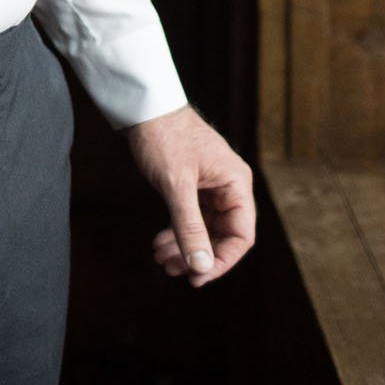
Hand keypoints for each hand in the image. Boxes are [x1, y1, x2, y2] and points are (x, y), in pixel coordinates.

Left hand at [124, 104, 255, 285]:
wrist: (144, 106)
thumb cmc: (164, 137)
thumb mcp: (176, 186)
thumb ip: (189, 228)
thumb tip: (201, 267)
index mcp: (236, 184)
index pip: (241, 236)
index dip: (221, 262)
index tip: (196, 278)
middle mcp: (230, 186)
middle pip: (224, 235)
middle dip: (198, 255)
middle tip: (170, 269)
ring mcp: (212, 185)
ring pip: (206, 228)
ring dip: (185, 246)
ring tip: (161, 259)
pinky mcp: (195, 183)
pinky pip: (193, 216)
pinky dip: (178, 231)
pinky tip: (160, 242)